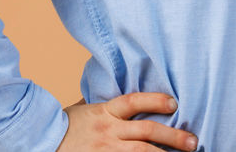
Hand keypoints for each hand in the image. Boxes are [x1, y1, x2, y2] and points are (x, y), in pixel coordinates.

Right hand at [57, 92, 197, 150]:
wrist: (42, 141)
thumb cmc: (66, 125)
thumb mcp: (84, 108)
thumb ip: (105, 104)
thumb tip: (119, 89)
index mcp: (104, 112)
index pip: (132, 102)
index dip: (155, 101)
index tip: (175, 103)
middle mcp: (108, 131)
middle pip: (145, 131)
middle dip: (172, 136)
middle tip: (194, 141)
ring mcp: (106, 150)